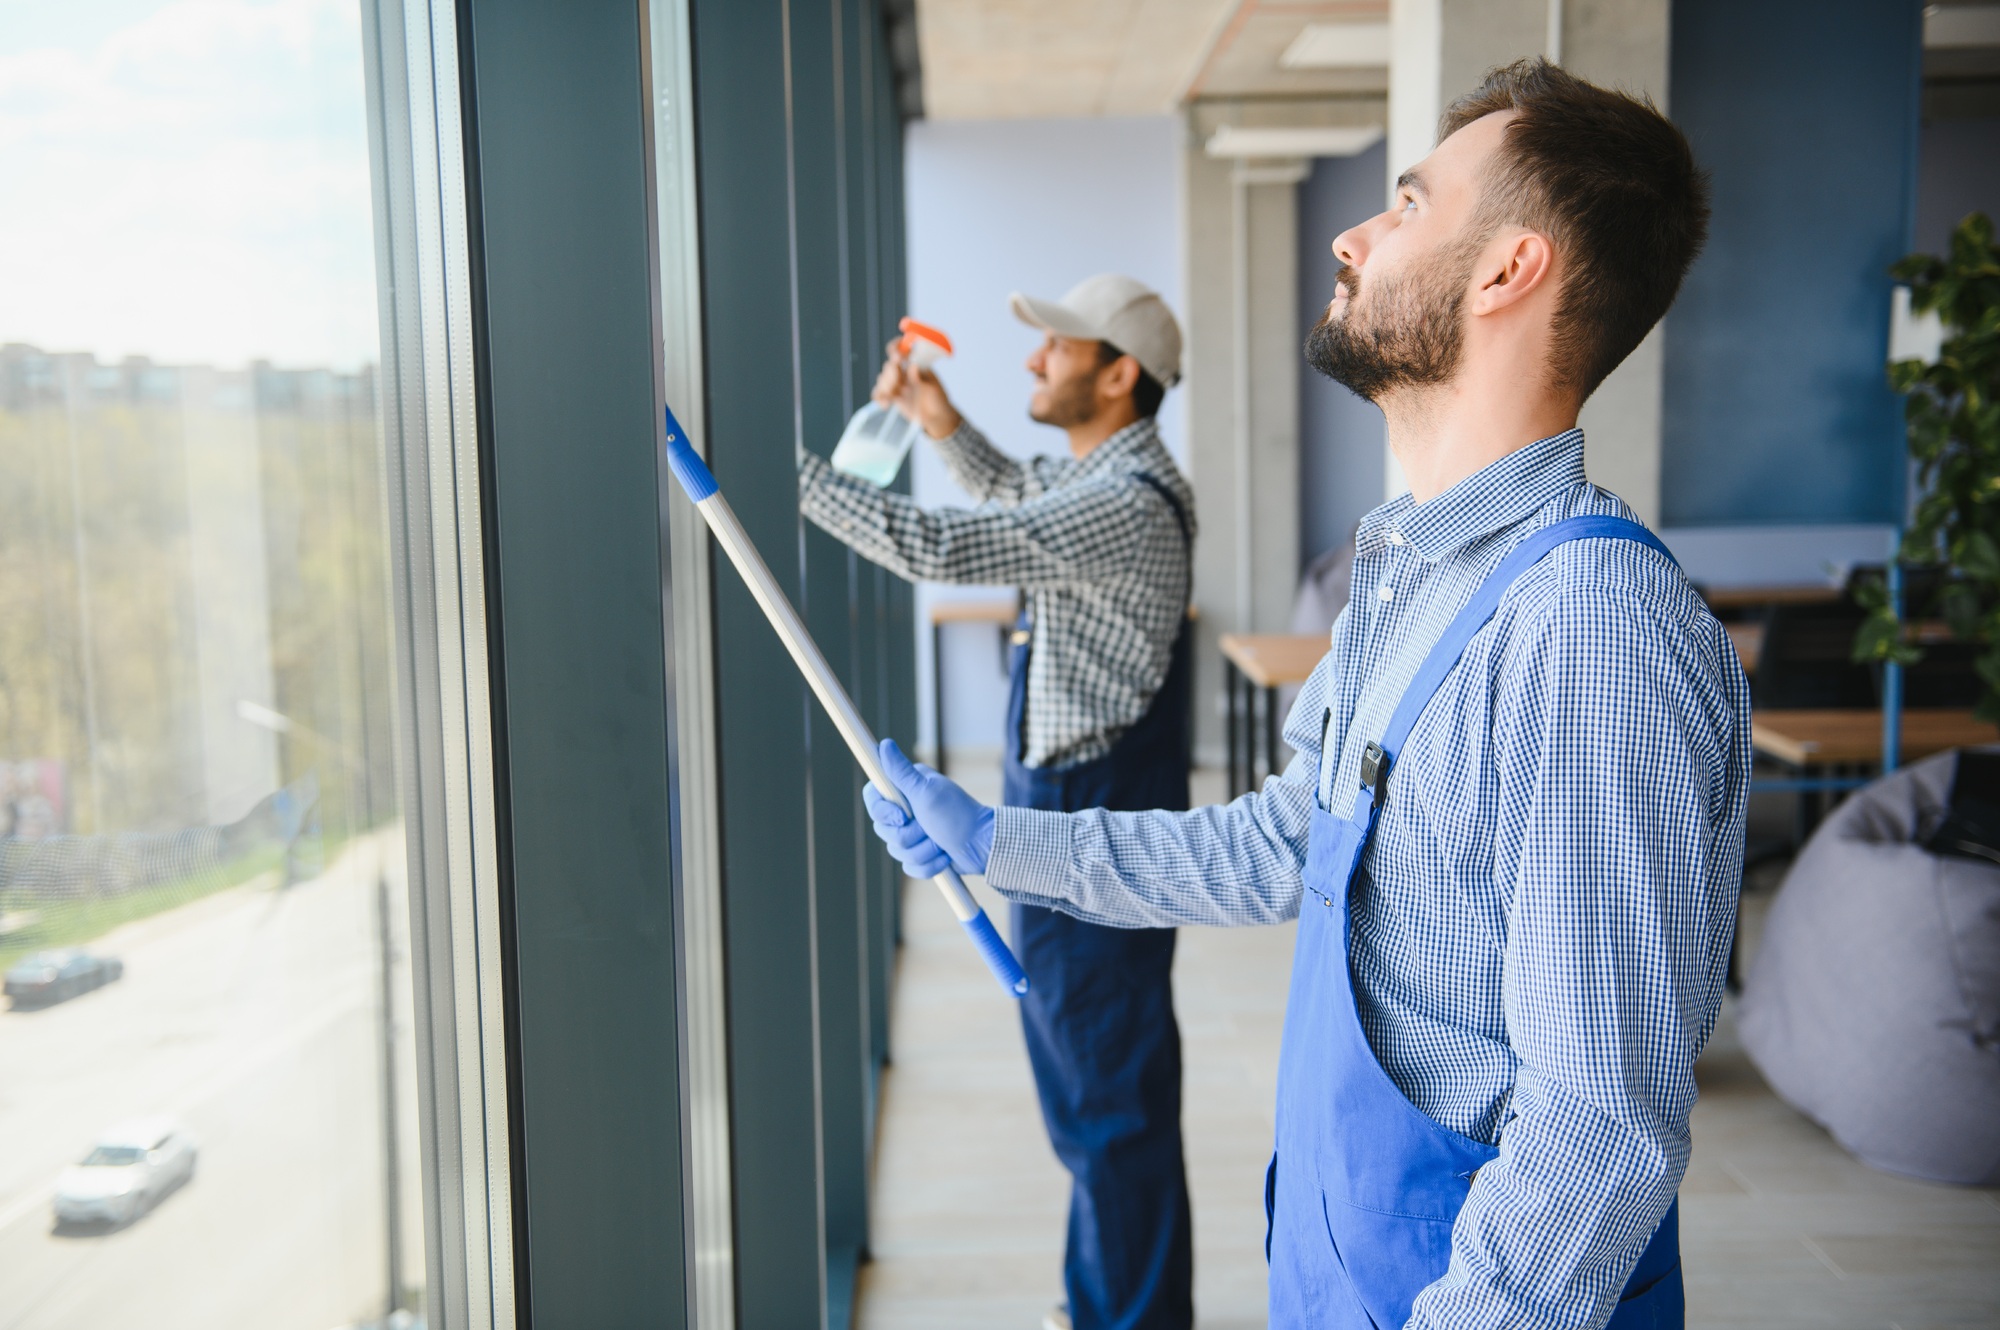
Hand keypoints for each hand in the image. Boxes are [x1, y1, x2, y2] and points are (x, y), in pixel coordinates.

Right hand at [864, 737, 993, 877]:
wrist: (982, 845)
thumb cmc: (957, 815)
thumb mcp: (927, 792)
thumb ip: (901, 772)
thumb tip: (884, 744)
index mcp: (905, 790)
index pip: (872, 798)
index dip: (882, 812)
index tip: (900, 817)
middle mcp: (905, 809)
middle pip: (883, 829)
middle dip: (909, 835)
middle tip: (929, 827)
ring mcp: (912, 832)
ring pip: (896, 850)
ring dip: (923, 850)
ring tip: (941, 843)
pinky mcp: (919, 853)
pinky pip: (909, 866)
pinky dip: (929, 865)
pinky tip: (944, 856)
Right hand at [873, 338, 961, 439]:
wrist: (936, 419)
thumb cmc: (938, 400)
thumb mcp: (933, 388)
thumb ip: (921, 378)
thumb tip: (912, 365)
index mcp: (915, 363)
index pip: (901, 348)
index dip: (896, 349)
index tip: (897, 358)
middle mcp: (904, 371)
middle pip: (889, 365)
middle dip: (890, 374)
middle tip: (897, 384)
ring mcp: (897, 383)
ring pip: (882, 378)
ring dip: (884, 386)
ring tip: (892, 397)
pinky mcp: (892, 396)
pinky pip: (879, 392)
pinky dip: (879, 397)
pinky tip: (885, 405)